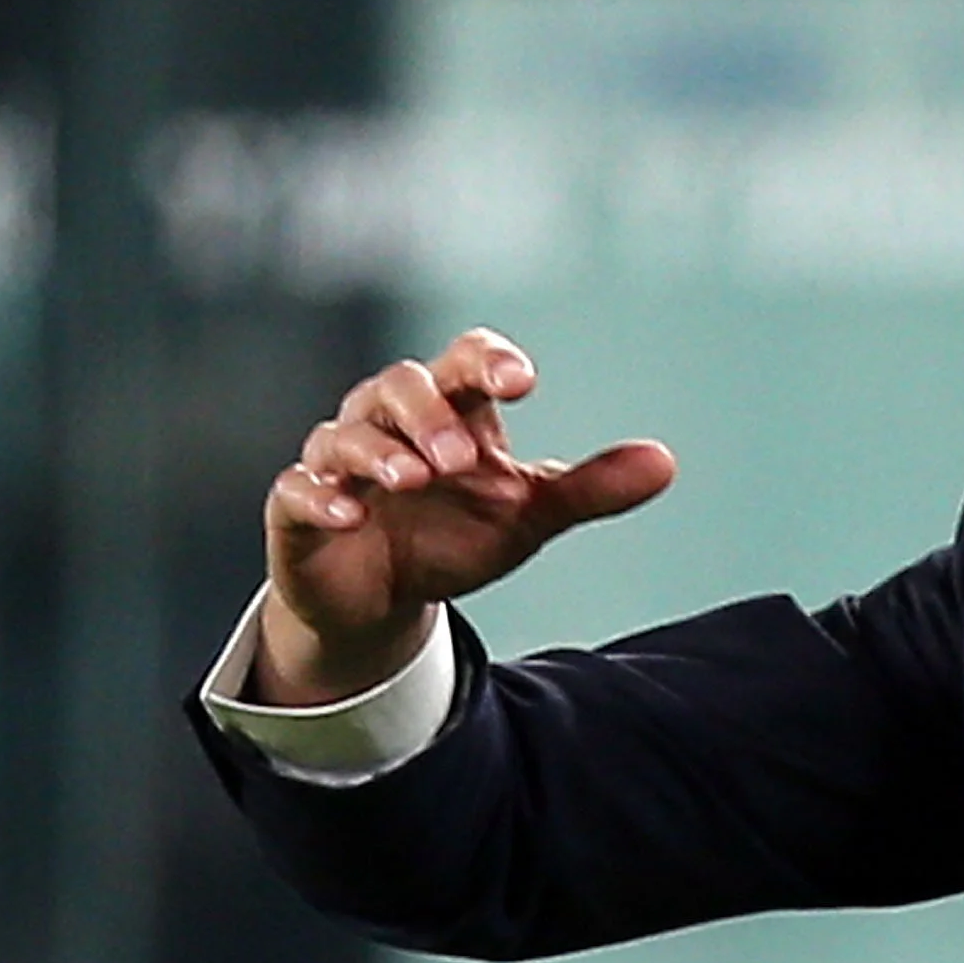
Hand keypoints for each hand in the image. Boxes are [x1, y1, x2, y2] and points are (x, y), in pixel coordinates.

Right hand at [254, 328, 675, 704]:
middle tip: (465, 458)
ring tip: (417, 478)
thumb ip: (589, 488)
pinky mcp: (298, 508)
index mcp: (450, 414)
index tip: (522, 382)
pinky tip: (351, 510)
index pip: (464, 361)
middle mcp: (389, 425)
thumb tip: (665, 462)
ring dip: (382, 451)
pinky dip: (322, 495)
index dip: (488, 362)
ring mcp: (339, 464)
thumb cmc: (453, 536)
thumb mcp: (528, 516)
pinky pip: (297, 488)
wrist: (384, 601)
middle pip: (400, 386)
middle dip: (431, 415)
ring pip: (347, 432)